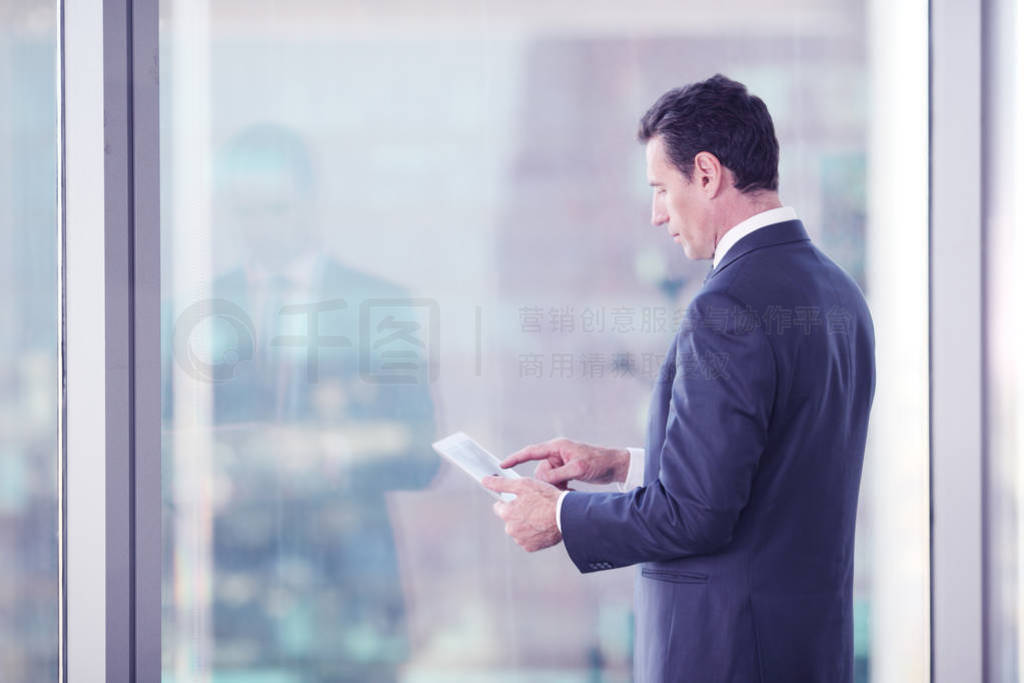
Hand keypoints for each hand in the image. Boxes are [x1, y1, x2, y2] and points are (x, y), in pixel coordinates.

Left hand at [482, 477, 561, 551]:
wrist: (567, 516)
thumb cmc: (546, 498)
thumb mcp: (523, 484)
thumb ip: (501, 484)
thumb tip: (484, 480)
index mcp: (506, 513)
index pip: (499, 506)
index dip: (509, 500)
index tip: (521, 498)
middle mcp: (511, 529)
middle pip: (510, 518)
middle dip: (518, 512)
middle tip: (534, 505)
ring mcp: (521, 540)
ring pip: (519, 529)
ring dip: (526, 523)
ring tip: (541, 515)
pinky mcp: (531, 547)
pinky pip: (528, 538)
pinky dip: (534, 532)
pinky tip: (543, 525)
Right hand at [500, 437, 629, 489]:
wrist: (615, 466)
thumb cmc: (599, 462)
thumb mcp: (578, 468)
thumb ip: (558, 474)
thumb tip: (541, 480)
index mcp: (557, 447)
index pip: (530, 452)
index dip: (515, 458)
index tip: (502, 465)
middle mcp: (557, 453)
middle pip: (539, 470)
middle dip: (547, 482)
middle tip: (562, 486)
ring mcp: (561, 462)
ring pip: (547, 478)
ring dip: (555, 486)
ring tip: (569, 488)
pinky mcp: (566, 470)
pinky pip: (554, 481)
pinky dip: (560, 487)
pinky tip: (571, 490)